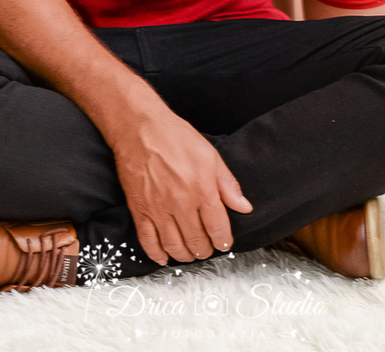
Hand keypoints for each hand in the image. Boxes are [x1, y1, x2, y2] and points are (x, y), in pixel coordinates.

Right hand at [110, 107, 251, 265]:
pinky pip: (148, 241)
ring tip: (190, 252)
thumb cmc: (174, 136)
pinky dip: (157, 254)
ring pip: (174, 246)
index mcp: (201, 189)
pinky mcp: (139, 210)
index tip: (224, 243)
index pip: (217, 228)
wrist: (139, 128)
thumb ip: (228, 184)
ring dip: (185, 255)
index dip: (224, 241)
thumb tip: (244, 207)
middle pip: (197, 241)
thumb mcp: (210, 155)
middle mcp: (180, 203)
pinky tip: (164, 256)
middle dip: (205, 249)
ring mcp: (158, 209)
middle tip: (207, 248)